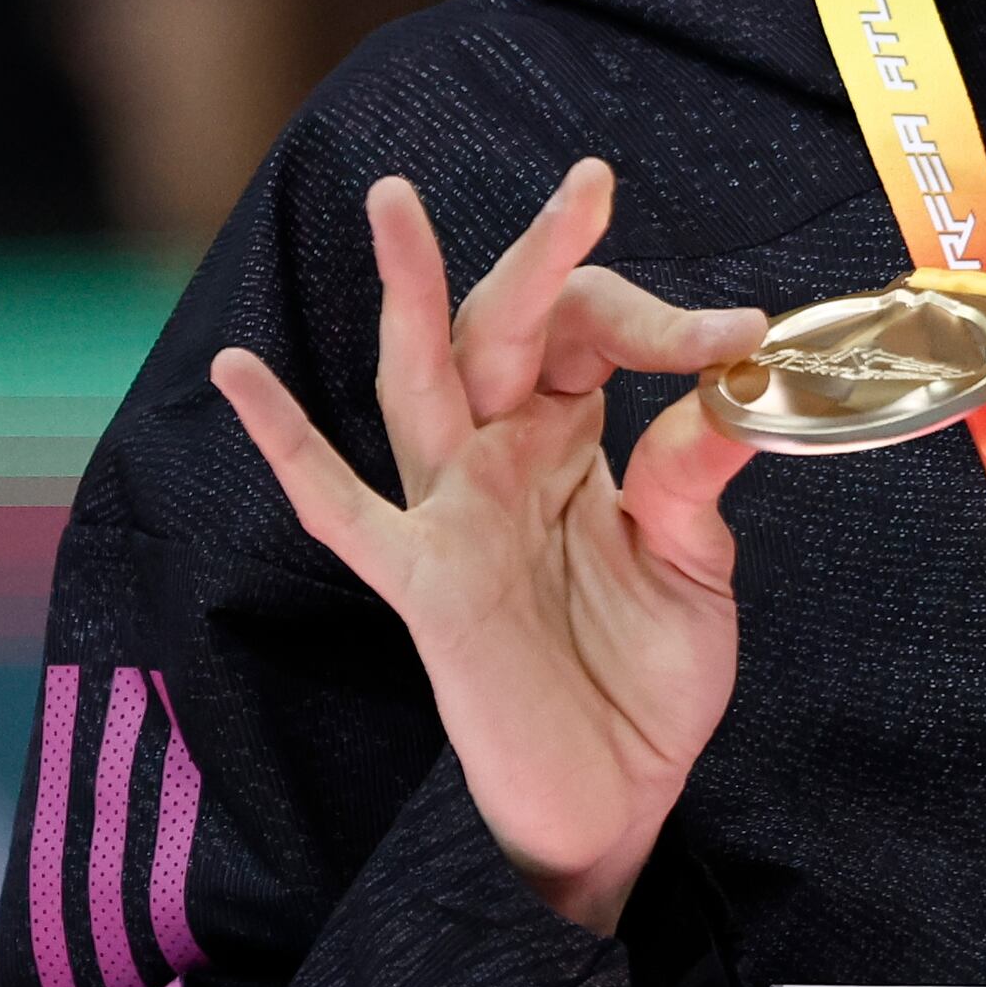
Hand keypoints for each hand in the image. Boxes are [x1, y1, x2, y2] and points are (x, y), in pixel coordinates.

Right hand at [210, 163, 765, 934]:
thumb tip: (732, 383)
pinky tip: (239, 374)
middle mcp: (500, 461)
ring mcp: (452, 515)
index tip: (746, 336)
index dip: (670, 328)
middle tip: (588, 179)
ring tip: (394, 203)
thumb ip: (694, 472)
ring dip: (410, 293)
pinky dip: (287, 443)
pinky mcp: (424, 583)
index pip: (598, 335)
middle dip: (543, 255)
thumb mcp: (693, 563)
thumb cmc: (642, 684)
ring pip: (418, 381)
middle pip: (505, 330)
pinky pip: (341, 508)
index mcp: (567, 441)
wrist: (615, 807)